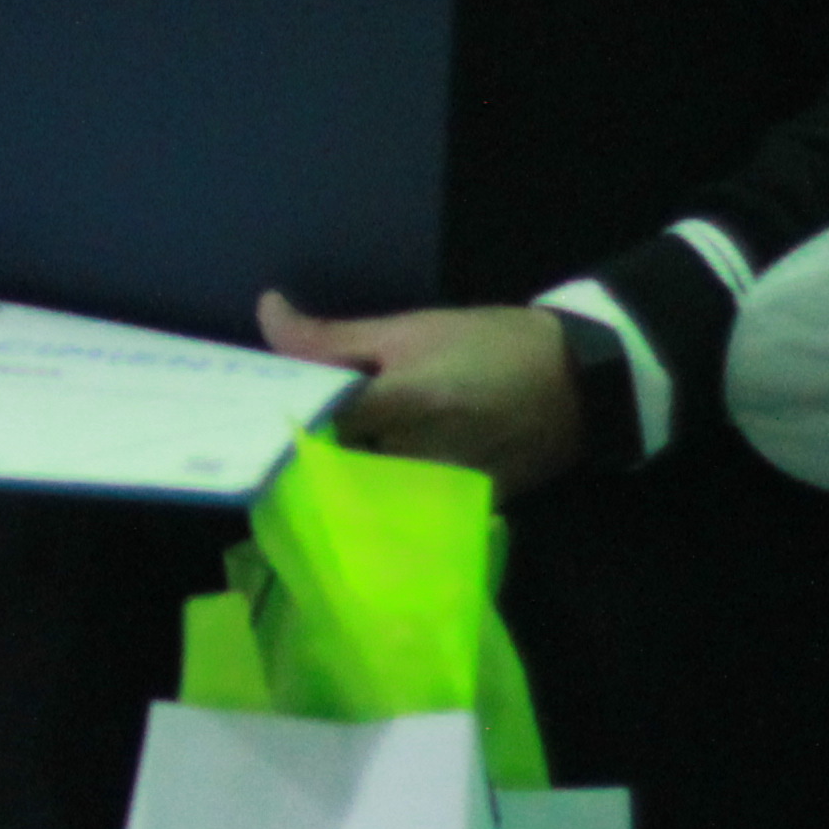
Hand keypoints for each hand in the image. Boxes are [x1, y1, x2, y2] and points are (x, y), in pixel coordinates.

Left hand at [256, 291, 583, 494]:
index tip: (245, 421)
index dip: (279, 425)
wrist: (583, 381)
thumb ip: (332, 337)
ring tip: (310, 465)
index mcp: (402, 403)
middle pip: (332, 471)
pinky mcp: (460, 516)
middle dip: (303, 460)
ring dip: (335, 485)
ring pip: (361, 501)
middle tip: (266, 446)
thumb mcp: (410, 330)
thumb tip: (265, 311)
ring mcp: (440, 495)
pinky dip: (374, 502)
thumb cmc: (490, 344)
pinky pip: (398, 516)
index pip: (314, 427)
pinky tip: (359, 483)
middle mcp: (416, 458)